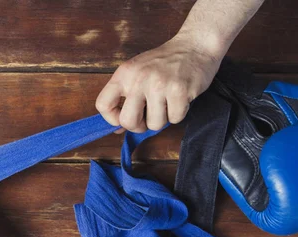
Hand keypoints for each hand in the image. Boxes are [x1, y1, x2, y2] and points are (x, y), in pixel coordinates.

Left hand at [96, 33, 222, 132]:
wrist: (195, 46)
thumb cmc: (164, 63)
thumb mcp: (137, 72)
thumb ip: (125, 97)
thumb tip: (118, 129)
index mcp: (124, 74)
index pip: (103, 105)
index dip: (111, 119)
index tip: (122, 119)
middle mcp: (139, 78)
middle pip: (128, 121)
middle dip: (138, 126)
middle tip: (147, 118)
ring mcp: (159, 84)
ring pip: (154, 124)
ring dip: (162, 119)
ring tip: (167, 102)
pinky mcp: (179, 91)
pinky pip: (174, 119)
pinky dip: (178, 113)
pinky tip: (180, 99)